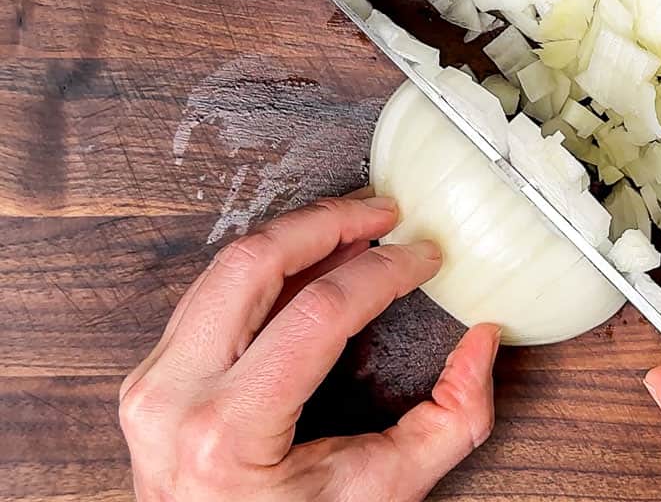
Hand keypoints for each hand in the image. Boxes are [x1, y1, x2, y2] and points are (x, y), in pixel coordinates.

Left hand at [119, 189, 499, 500]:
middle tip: (384, 211)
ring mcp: (154, 382)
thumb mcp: (385, 493)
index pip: (318, 312)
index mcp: (230, 432)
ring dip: (297, 235)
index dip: (384, 272)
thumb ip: (451, 421)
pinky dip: (269, 265)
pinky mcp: (154, 373)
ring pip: (225, 267)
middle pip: (253, 264)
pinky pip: (211, 292)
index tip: (422, 258)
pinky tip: (313, 259)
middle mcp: (176, 397)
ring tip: (354, 226)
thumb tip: (482, 341)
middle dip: (328, 222)